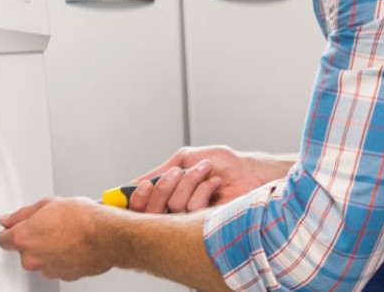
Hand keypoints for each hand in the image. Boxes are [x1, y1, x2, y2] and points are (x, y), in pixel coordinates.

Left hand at [0, 197, 117, 280]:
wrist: (107, 236)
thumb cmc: (83, 219)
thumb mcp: (48, 204)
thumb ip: (22, 214)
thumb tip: (9, 219)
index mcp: (24, 239)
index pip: (3, 239)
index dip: (11, 230)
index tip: (15, 226)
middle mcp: (32, 258)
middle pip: (23, 250)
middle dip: (33, 238)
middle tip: (49, 225)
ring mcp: (47, 269)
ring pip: (41, 258)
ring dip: (48, 248)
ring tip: (65, 233)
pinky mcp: (63, 275)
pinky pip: (56, 265)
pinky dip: (61, 256)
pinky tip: (72, 243)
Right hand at [128, 146, 291, 214]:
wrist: (249, 172)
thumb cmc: (223, 164)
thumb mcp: (185, 159)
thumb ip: (160, 171)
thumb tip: (134, 182)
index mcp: (168, 195)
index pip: (140, 206)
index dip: (138, 198)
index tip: (143, 185)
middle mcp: (176, 210)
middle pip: (151, 210)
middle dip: (165, 186)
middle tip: (178, 172)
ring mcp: (190, 219)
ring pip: (173, 206)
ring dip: (190, 182)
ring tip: (205, 172)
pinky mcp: (205, 225)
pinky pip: (192, 209)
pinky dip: (203, 190)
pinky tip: (215, 185)